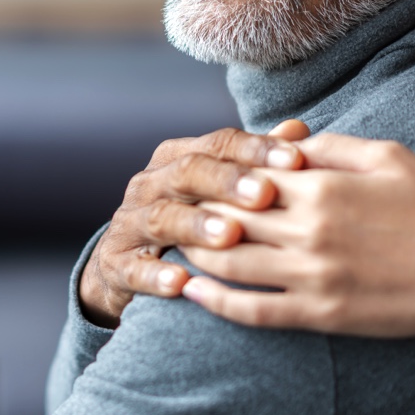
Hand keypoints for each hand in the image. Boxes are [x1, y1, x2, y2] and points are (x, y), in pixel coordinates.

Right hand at [79, 121, 308, 327]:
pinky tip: (180, 283)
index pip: (218, 144)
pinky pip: (133, 269)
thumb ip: (256, 163)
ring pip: (161, 218)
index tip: (295, 159)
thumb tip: (298, 131)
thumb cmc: (189, 221)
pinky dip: (155, 275)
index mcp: (177, 158)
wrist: (125, 267)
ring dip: (195, 225)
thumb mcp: (218, 191)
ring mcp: (129, 224)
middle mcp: (149, 184)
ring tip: (229, 235)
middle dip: (227, 182)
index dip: (255, 149)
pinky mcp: (116, 265)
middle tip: (265, 194)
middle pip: (187, 173)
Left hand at [180, 133, 414, 339]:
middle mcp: (309, 230)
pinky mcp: (321, 313)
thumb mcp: (389, 157)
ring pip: (228, 264)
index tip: (192, 174)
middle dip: (193, 213)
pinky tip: (192, 293)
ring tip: (176, 245)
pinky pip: (254, 311)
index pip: (242, 176)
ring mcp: (312, 275)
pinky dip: (215, 303)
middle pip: (225, 218)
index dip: (211, 175)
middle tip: (171, 209)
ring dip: (194, 254)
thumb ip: (332, 146)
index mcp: (322, 186)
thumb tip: (287, 138)